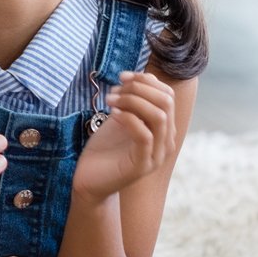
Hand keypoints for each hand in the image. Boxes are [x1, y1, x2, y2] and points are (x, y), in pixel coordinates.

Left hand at [73, 71, 177, 199]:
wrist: (90, 179)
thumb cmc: (105, 147)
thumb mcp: (120, 118)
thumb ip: (132, 101)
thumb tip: (137, 76)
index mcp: (163, 129)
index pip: (167, 95)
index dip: (146, 80)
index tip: (122, 76)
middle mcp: (165, 141)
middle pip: (166, 102)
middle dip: (139, 89)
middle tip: (115, 90)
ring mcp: (156, 155)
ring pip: (158, 117)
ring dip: (132, 101)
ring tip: (111, 100)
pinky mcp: (142, 166)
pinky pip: (144, 135)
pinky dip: (129, 119)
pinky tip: (113, 114)